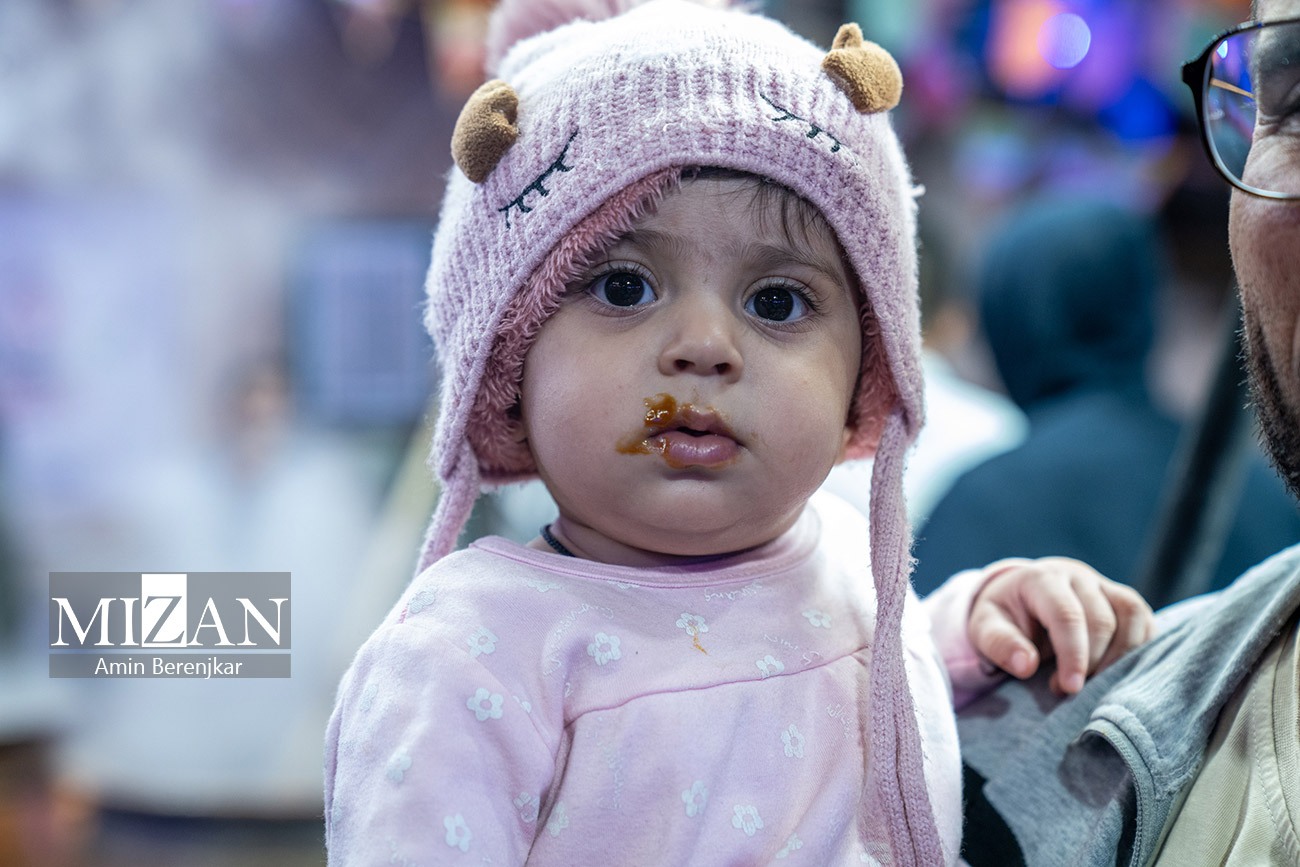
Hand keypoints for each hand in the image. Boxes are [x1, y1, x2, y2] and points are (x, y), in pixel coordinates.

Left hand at [967, 557, 1154, 694]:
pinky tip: (1119, 675)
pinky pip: (1145, 621)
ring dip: (1121, 658)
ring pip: (1132, 617)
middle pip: (1102, 620)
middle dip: (1092, 663)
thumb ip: (1001, 645)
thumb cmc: (1003, 618)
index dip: (1073, 654)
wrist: (1020, 600)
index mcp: (1042, 579)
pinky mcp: (1124, 601)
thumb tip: (1026, 665)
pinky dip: (1139, 650)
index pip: (1067, 615)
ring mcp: (1105, 586)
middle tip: (1070, 692)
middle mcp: (1078, 577)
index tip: (1069, 688)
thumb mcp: (986, 629)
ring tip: (1097, 686)